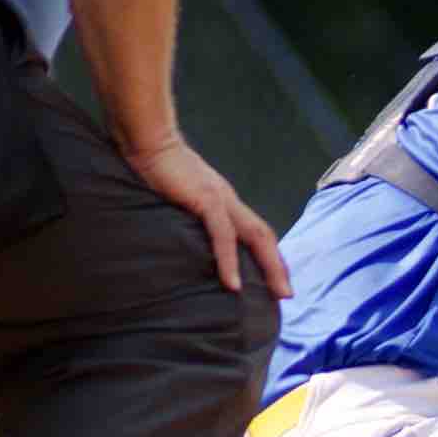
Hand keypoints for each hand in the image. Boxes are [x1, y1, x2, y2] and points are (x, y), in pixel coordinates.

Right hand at [126, 139, 292, 297]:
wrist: (149, 141)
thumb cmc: (159, 169)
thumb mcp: (181, 196)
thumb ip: (191, 214)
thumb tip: (190, 237)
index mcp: (226, 202)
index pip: (257, 232)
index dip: (269, 255)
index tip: (278, 280)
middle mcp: (230, 202)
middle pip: (264, 236)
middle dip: (279, 266)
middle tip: (288, 294)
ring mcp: (221, 200)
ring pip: (256, 236)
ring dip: (269, 266)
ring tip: (277, 292)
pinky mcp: (206, 199)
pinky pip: (223, 235)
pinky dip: (230, 260)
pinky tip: (233, 284)